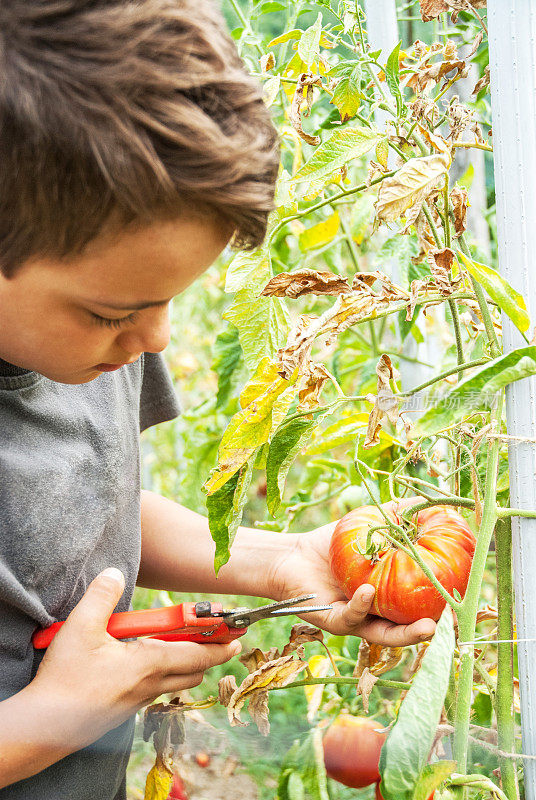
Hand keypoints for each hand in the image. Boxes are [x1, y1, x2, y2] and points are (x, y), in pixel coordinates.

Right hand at [28, 568, 240, 749]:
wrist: (43, 725)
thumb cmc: (64, 679)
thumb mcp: (80, 627)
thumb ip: (102, 596)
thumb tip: (116, 573)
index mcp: (148, 664)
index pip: (198, 654)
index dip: (221, 645)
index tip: (237, 636)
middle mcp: (149, 685)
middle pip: (194, 671)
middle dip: (210, 654)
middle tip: (218, 637)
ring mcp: (138, 700)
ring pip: (175, 682)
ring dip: (186, 663)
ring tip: (182, 643)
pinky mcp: (125, 709)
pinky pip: (155, 689)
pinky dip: (163, 673)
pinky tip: (144, 660)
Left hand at [269, 498, 435, 646]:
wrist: (290, 556)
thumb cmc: (328, 545)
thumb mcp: (365, 527)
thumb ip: (395, 516)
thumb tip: (429, 502)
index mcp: (387, 596)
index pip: (417, 605)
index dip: (437, 603)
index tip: (459, 595)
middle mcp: (375, 614)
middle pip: (406, 629)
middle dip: (426, 629)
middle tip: (446, 623)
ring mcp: (356, 621)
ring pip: (384, 634)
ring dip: (406, 633)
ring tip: (426, 626)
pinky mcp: (333, 621)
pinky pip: (351, 617)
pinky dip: (362, 605)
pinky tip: (369, 591)